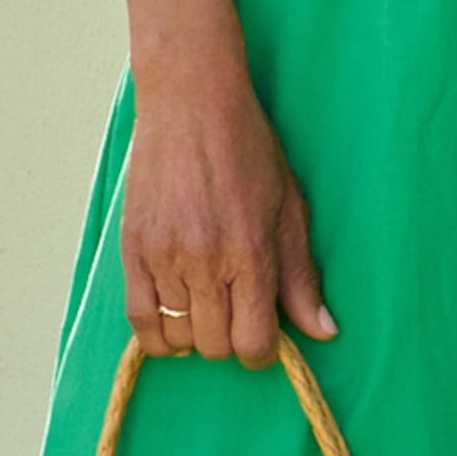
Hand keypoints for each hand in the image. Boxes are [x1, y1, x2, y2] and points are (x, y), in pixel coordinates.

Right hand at [122, 65, 334, 366]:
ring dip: (195, 335)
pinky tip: (173, 323)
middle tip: (236, 315)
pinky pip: (138, 318)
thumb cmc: (249, 151)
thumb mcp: (290, 210)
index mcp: (251, 254)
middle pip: (215, 346)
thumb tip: (323, 331)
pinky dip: (157, 335)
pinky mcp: (133, 249)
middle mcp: (205, 261)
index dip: (263, 350)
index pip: (254, 341)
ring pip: (178, 336)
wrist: (192, 104)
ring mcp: (164, 256)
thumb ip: (302, 276)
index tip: (264, 336)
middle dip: (230, 341)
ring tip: (206, 310)